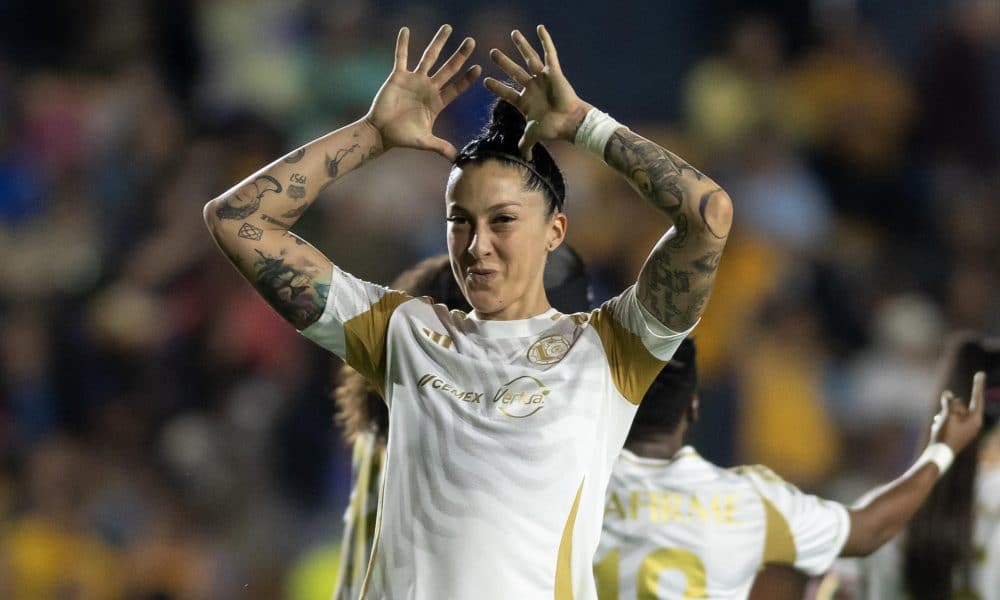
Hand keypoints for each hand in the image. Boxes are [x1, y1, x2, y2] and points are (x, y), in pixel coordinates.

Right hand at [366, 25, 480, 159]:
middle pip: (448, 68)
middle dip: (460, 55)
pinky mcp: (398, 76)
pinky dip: (403, 44)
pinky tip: (406, 30)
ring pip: (429, 57)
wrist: (380, 132)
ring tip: (448, 28)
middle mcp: (428, 88)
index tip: (479, 68)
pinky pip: (401, 56)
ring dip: (438, 43)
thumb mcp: (424, 141)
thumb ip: (441, 146)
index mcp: (437, 102)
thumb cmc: (402, 137)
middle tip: (472, 41)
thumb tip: (457, 159)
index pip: (456, 88)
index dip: (467, 79)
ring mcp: (414, 80)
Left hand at [484, 25, 591, 158]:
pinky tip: (539, 28)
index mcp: (525, 101)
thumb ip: (526, 144)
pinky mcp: (554, 72)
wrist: (570, 122)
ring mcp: (542, 78)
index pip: (506, 92)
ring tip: (512, 33)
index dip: (496, 87)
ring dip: (521, 46)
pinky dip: (545, 40)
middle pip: (514, 71)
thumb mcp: (534, 135)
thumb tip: (524, 158)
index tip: (485, 81)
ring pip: (529, 59)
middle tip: (492, 52)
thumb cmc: (554, 128)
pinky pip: (549, 53)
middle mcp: (532, 87)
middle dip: (503, 62)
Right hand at [931, 371, 985, 452]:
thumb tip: (948, 393)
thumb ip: (948, 403)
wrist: (939, 455)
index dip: (978, 385)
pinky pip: (951, 418)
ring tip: (940, 424)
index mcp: (976, 419)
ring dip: (945, 414)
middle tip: (945, 419)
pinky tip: (938, 427)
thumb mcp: (947, 416)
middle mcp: (974, 423)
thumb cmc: (946, 435)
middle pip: (962, 405)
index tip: (980, 373)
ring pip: (954, 411)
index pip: (977, 398)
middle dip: (951, 407)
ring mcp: (966, 427)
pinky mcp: (959, 431)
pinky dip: (944, 420)